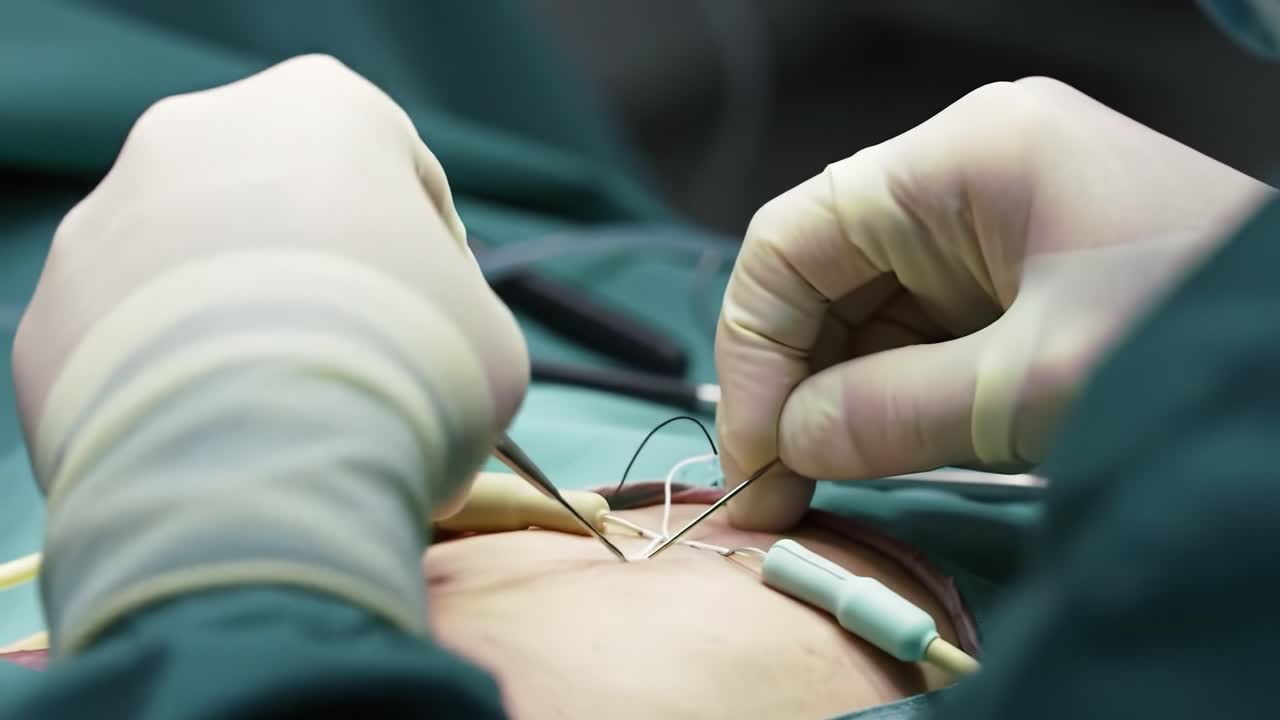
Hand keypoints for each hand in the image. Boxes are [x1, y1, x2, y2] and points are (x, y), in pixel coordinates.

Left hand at [13, 55, 527, 652]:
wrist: (269, 457)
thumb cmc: (411, 372)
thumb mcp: (491, 344)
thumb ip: (460, 324)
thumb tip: (435, 366)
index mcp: (328, 109)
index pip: (401, 175)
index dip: (437, 259)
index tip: (445, 329)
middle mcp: (205, 134)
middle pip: (287, 212)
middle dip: (330, 288)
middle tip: (371, 376)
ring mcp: (114, 216)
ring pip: (201, 277)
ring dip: (249, 334)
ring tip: (300, 423)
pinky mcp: (58, 310)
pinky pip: (137, 347)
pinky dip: (183, 388)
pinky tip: (233, 445)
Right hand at [715, 77, 1273, 529]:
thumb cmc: (1196, 338)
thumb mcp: (1030, 387)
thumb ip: (888, 413)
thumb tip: (791, 444)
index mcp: (963, 158)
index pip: (792, 239)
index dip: (753, 350)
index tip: (754, 453)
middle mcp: (964, 176)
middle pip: (823, 275)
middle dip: (792, 384)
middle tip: (775, 489)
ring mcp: (990, 224)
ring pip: (865, 310)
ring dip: (834, 398)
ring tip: (815, 486)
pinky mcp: (1014, 275)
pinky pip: (917, 332)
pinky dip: (886, 395)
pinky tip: (869, 452)